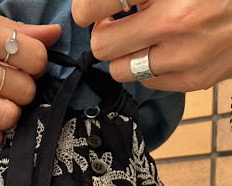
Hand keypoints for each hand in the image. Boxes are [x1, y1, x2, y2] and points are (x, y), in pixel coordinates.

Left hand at [71, 0, 231, 91]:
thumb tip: (100, 6)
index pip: (99, 4)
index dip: (87, 9)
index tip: (90, 11)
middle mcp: (176, 21)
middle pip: (103, 45)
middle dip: (103, 33)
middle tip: (114, 22)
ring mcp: (186, 55)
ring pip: (120, 70)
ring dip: (123, 54)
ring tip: (139, 37)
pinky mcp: (194, 79)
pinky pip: (148, 82)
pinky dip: (149, 66)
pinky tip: (165, 48)